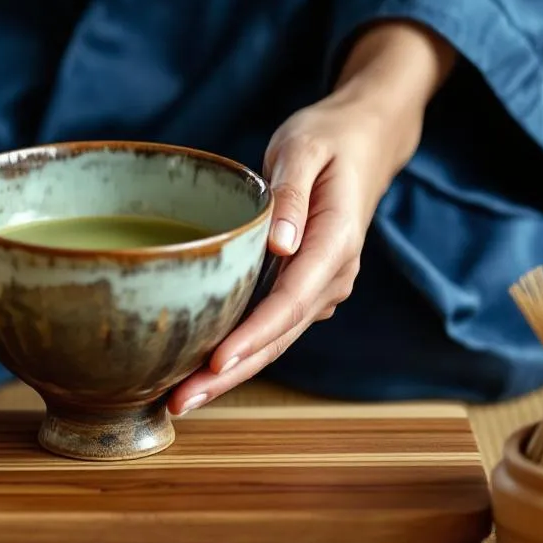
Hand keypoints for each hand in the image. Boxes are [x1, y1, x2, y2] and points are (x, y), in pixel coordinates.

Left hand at [167, 20, 456, 413]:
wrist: (363, 143)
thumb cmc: (327, 140)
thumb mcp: (304, 148)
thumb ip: (291, 193)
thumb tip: (279, 244)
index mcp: (336, 242)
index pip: (291, 300)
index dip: (254, 336)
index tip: (216, 361)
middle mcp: (332, 276)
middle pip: (279, 336)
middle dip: (230, 374)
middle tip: (179, 402)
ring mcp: (320, 288)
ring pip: (274, 340)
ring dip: (230, 373)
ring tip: (180, 399)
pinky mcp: (303, 290)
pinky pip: (270, 327)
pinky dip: (238, 350)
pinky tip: (199, 369)